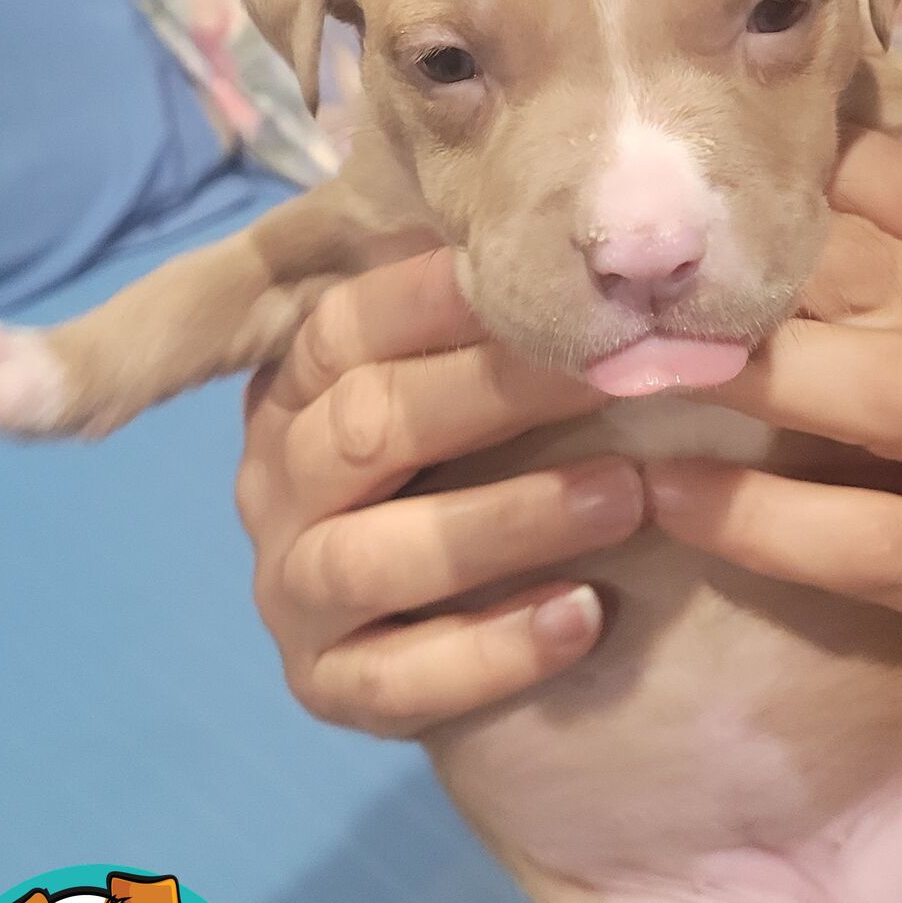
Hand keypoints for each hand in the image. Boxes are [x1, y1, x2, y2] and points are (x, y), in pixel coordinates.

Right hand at [236, 251, 644, 737]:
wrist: (468, 641)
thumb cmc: (487, 467)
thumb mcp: (476, 388)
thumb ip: (491, 324)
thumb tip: (571, 212)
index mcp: (298, 396)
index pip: (344, 330)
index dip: (433, 299)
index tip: (543, 276)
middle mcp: (277, 489)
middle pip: (364, 428)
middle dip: (492, 394)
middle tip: (615, 373)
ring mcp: (294, 593)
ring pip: (375, 556)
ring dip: (505, 521)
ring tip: (624, 497)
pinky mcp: (328, 690)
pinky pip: (400, 679)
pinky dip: (494, 649)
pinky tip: (584, 618)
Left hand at [649, 130, 901, 735]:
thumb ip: (855, 283)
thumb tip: (695, 214)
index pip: (892, 179)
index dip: (782, 158)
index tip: (669, 158)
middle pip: (870, 267)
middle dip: (739, 265)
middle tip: (612, 274)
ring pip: (886, 389)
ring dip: (754, 375)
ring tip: (633, 371)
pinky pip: (866, 540)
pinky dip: (758, 517)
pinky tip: (665, 498)